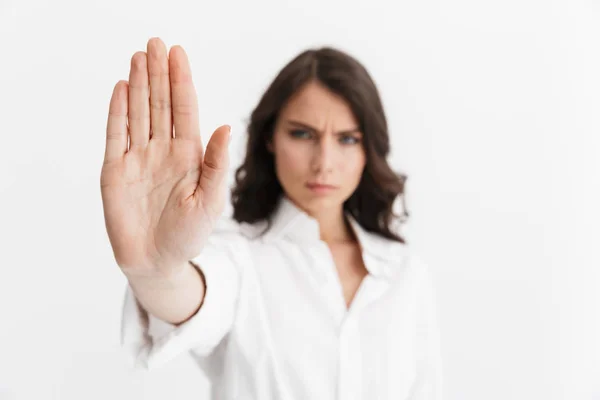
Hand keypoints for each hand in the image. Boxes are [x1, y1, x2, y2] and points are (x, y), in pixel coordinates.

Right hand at [100, 37, 229, 276]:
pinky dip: (117, 112)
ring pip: (138, 113)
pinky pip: (116, 135)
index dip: (181, 82)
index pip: (184, 110)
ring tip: (139, 56)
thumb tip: (227, 126)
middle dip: (158, 74)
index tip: (178, 54)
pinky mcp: (115, 170)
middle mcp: (163, 150)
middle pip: (160, 104)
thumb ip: (217, 163)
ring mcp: (138, 158)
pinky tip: (122, 88)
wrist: (157, 262)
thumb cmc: (189, 234)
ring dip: (138, 85)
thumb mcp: (210, 200)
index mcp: (189, 155)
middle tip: (155, 42)